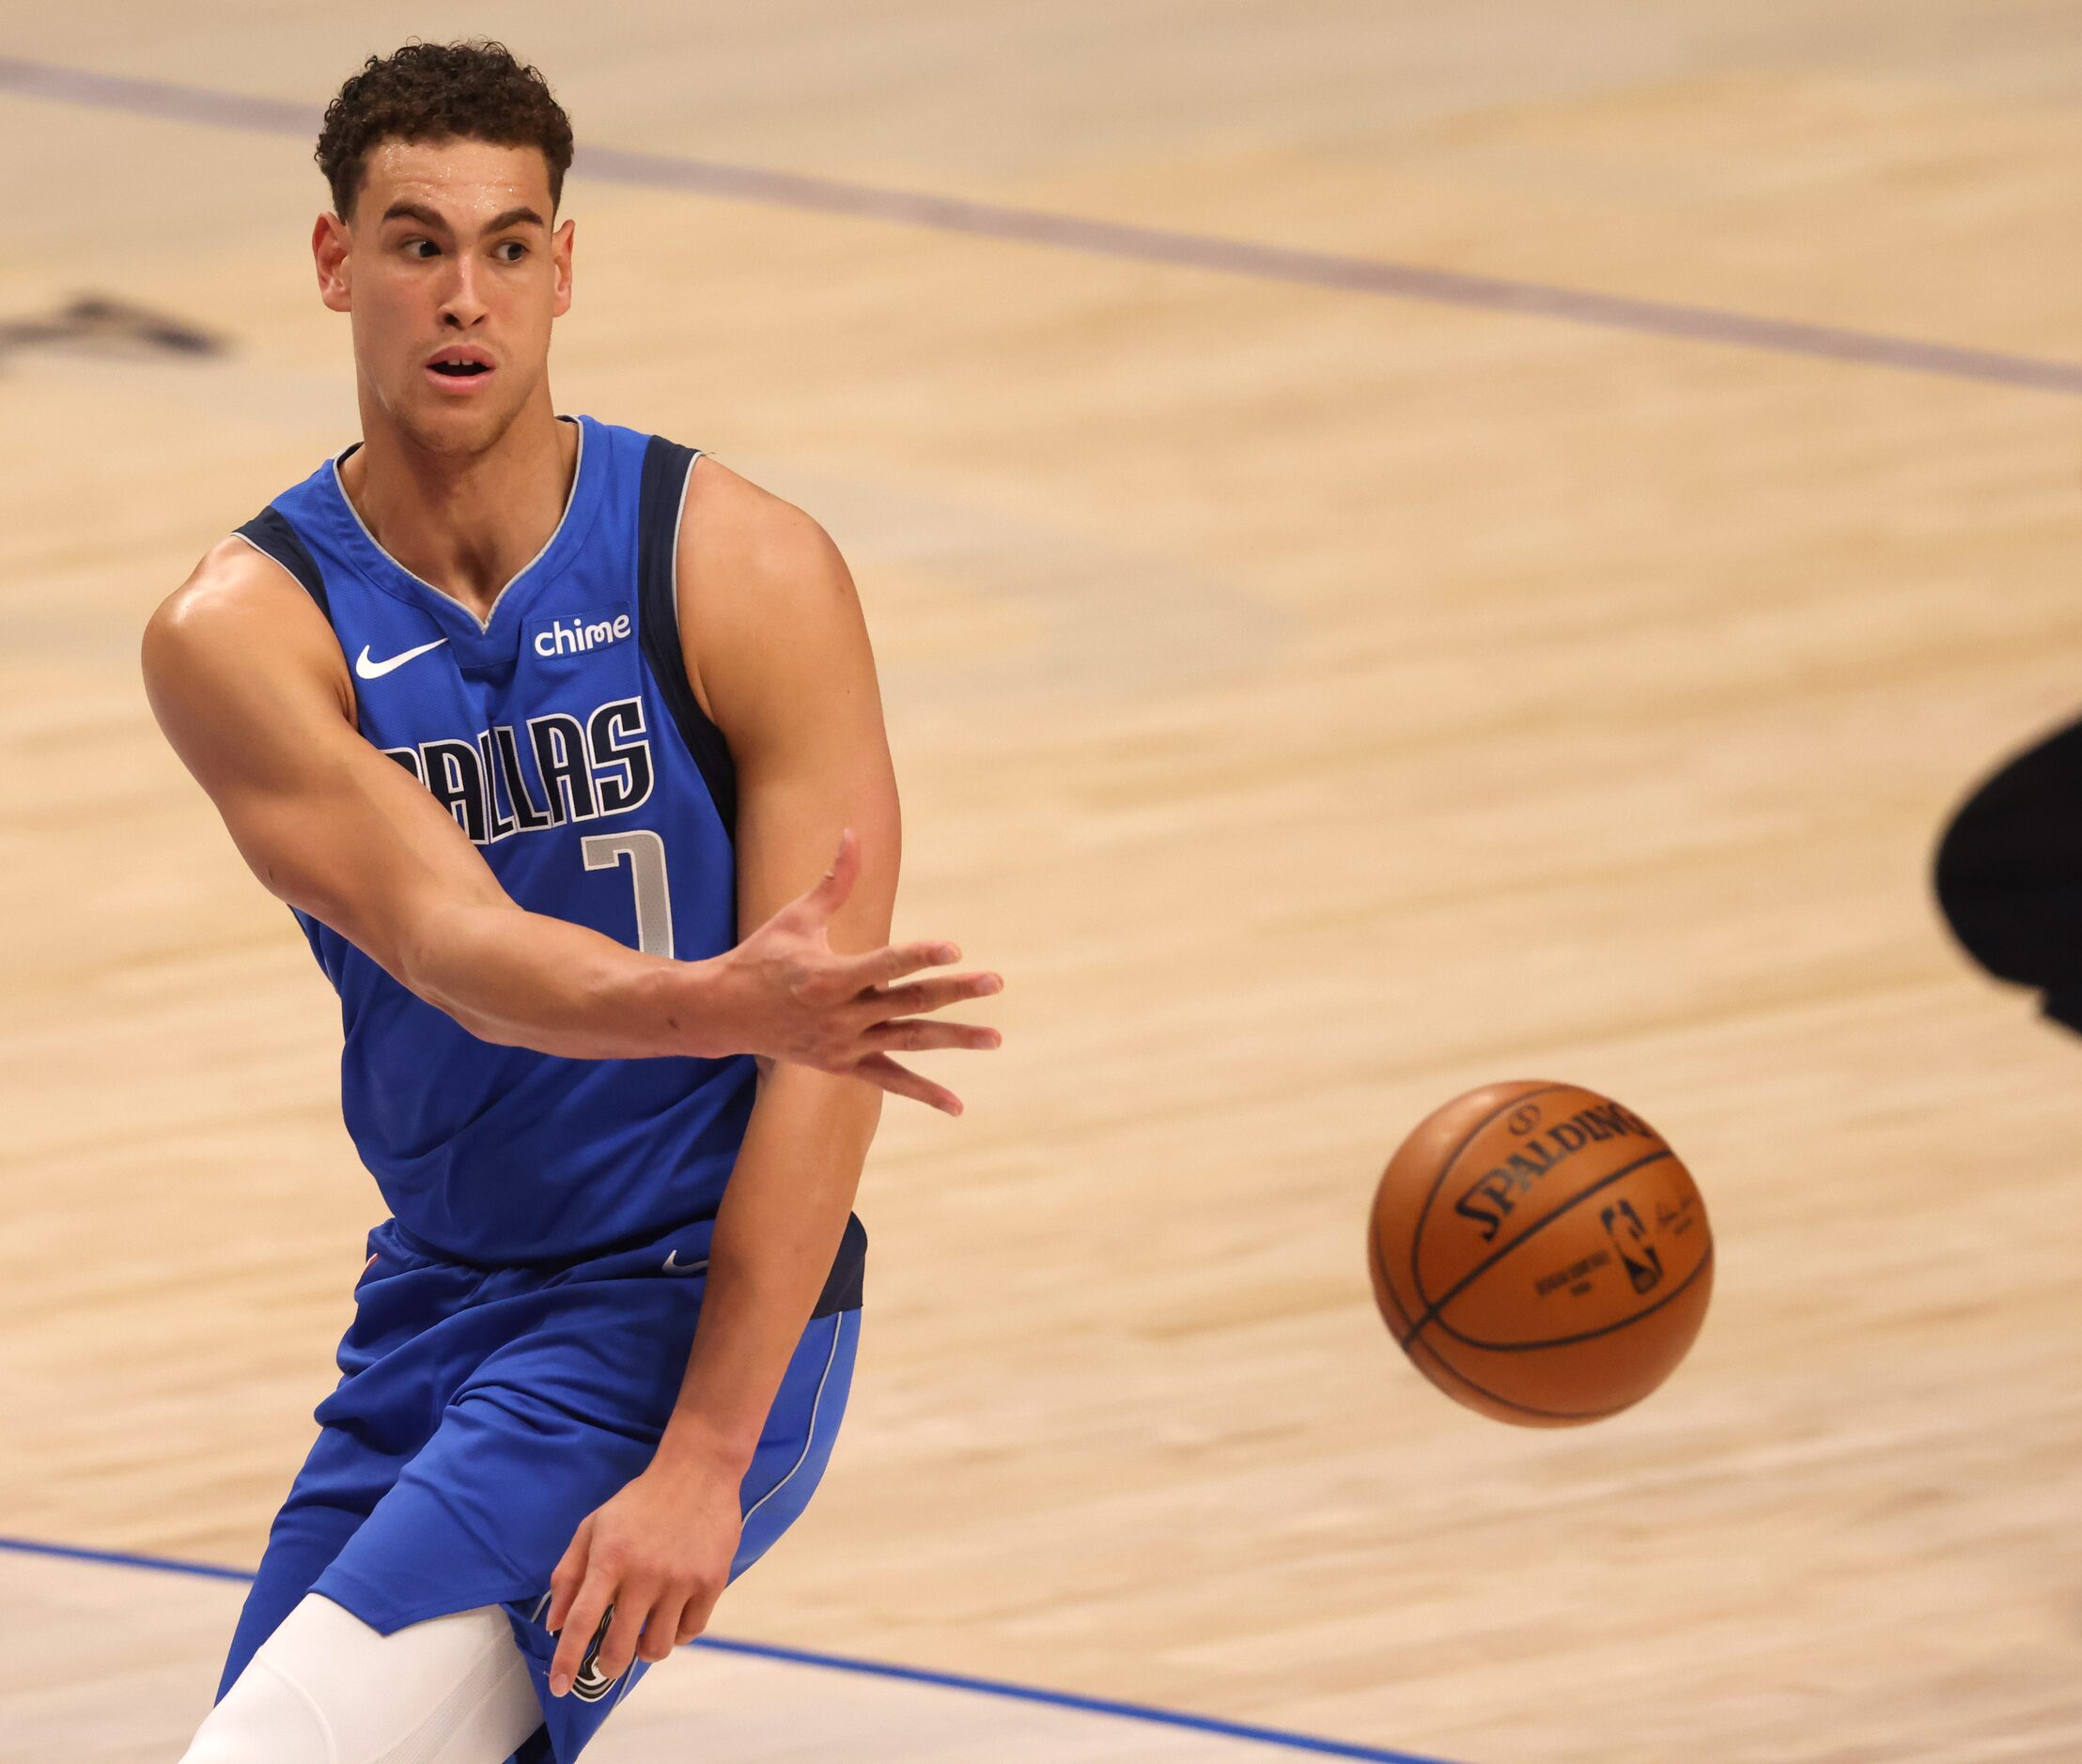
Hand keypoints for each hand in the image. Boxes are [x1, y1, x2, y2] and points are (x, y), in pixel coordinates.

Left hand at [545, 1457, 742, 1698]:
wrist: (698, 1471)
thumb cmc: (639, 1502)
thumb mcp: (594, 1527)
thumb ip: (569, 1574)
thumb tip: (555, 1625)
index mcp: (610, 1558)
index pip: (582, 1620)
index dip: (568, 1659)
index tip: (560, 1688)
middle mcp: (644, 1573)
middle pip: (620, 1646)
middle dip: (608, 1665)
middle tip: (608, 1661)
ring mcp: (681, 1579)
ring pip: (658, 1647)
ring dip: (644, 1650)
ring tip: (643, 1633)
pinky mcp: (711, 1581)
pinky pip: (690, 1631)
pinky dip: (677, 1633)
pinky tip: (671, 1616)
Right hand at [707, 828, 1002, 1113]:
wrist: (725, 1013)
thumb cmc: (762, 956)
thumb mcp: (797, 917)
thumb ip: (835, 881)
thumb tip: (853, 833)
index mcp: (830, 977)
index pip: (885, 964)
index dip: (920, 956)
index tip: (955, 949)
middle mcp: (840, 1015)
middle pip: (909, 1002)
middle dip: (955, 991)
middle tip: (995, 981)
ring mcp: (844, 1045)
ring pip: (909, 1041)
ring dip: (953, 1040)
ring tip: (994, 1037)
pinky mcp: (844, 1065)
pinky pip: (890, 1080)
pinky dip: (923, 1092)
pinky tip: (957, 1105)